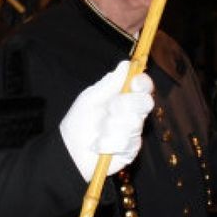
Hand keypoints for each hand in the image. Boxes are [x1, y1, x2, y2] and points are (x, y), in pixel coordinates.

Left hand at [59, 61, 153, 181]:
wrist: (71, 152)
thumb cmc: (79, 122)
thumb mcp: (90, 99)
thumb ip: (109, 84)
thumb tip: (126, 64)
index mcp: (123, 96)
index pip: (143, 85)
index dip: (143, 82)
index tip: (134, 83)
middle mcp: (132, 112)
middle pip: (145, 102)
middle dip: (125, 105)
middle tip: (110, 110)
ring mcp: (133, 130)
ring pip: (134, 123)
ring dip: (111, 127)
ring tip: (98, 133)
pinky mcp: (132, 149)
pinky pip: (127, 142)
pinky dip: (110, 143)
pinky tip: (100, 146)